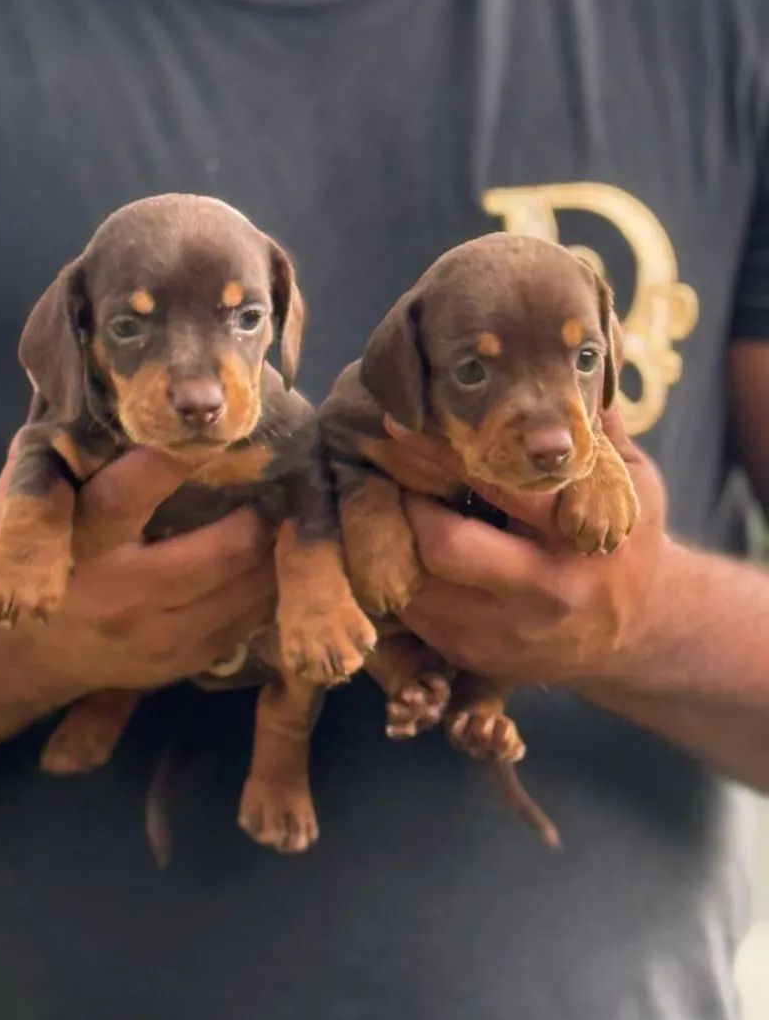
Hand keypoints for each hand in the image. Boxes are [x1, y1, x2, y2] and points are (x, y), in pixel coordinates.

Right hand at [0, 440, 274, 692]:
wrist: (28, 650)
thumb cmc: (50, 549)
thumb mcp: (49, 500)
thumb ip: (92, 459)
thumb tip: (162, 410)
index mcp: (83, 540)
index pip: (128, 493)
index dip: (177, 459)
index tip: (217, 428)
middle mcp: (119, 593)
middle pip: (220, 553)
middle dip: (261, 515)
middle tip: (278, 485)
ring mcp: (154, 637)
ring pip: (247, 591)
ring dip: (275, 552)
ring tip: (284, 519)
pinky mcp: (178, 663)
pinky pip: (247, 623)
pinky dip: (267, 588)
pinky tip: (270, 561)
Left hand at [383, 410, 669, 684]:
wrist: (641, 634)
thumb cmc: (628, 540)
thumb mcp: (631, 483)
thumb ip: (597, 429)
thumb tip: (566, 360)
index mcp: (580, 535)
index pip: (501, 487)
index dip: (441, 453)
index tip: (397, 422)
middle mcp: (544, 591)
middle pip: (445, 547)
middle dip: (404, 503)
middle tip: (382, 468)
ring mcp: (506, 634)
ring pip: (418, 587)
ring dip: (390, 540)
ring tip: (378, 501)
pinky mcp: (478, 659)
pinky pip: (415, 618)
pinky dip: (398, 576)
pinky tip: (392, 545)